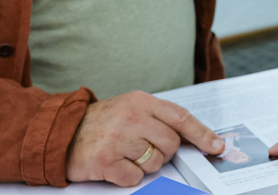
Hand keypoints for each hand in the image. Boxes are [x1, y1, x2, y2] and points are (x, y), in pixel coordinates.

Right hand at [66, 90, 224, 186]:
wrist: (60, 132)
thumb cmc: (102, 123)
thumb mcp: (131, 108)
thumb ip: (158, 118)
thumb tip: (192, 138)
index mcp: (141, 101)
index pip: (181, 117)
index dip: (202, 133)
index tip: (216, 146)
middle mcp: (132, 117)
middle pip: (171, 144)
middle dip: (163, 152)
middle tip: (142, 148)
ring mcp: (119, 139)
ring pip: (156, 162)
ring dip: (144, 164)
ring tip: (125, 153)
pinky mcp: (107, 161)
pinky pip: (135, 177)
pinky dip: (128, 176)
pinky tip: (115, 164)